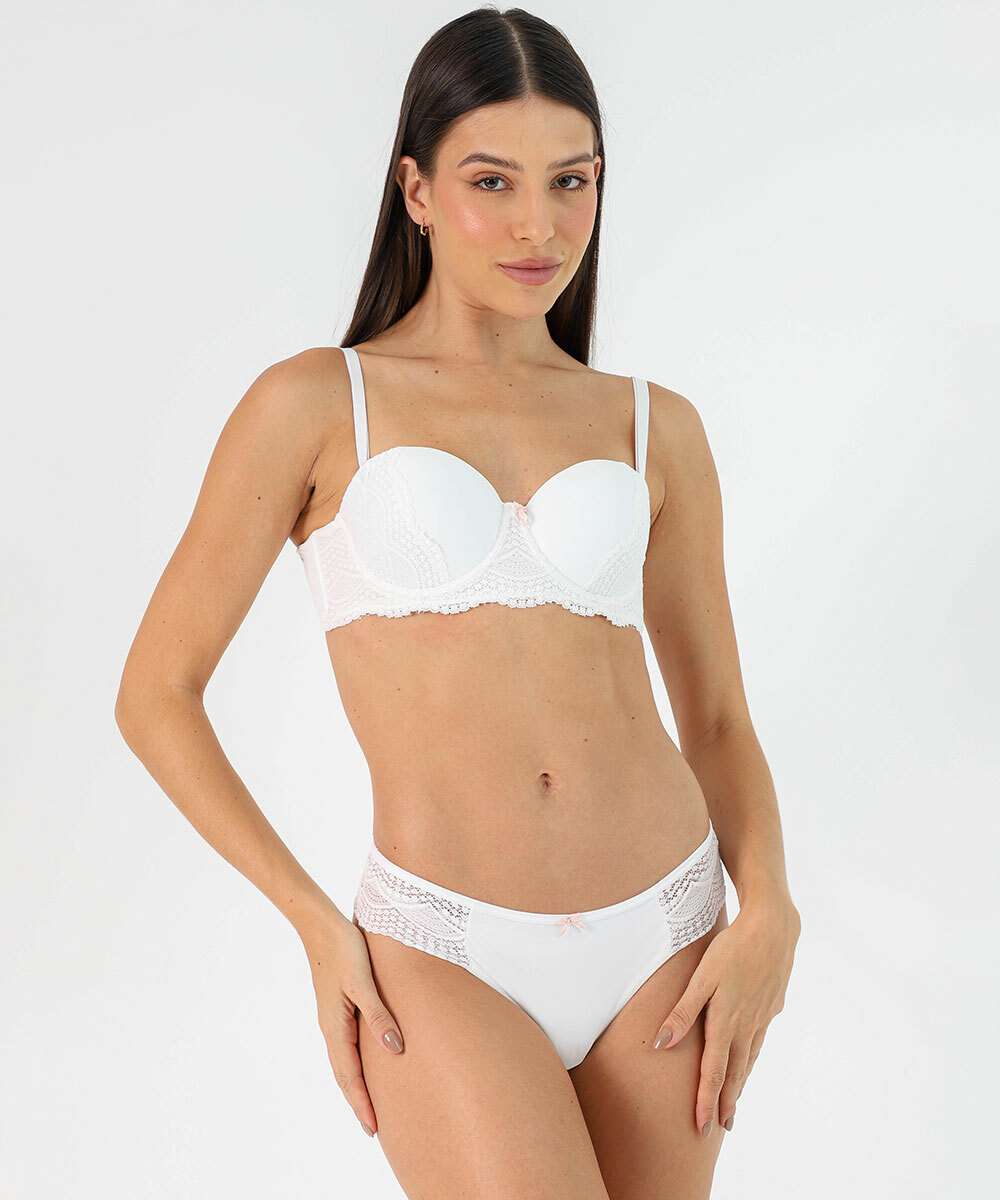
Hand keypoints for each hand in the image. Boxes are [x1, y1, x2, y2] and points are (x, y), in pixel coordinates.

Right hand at [300, 913, 404, 1138]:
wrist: (321, 925)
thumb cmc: (345, 949)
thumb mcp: (363, 982)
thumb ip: (379, 1014)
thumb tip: (395, 1048)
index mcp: (335, 1027)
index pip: (350, 1076)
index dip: (362, 1103)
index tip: (374, 1129)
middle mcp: (331, 1028)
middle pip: (344, 1075)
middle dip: (358, 1102)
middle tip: (374, 1129)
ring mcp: (333, 1018)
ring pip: (344, 1062)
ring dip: (356, 1085)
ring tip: (370, 1104)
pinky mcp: (338, 1007)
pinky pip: (347, 1045)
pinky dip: (356, 1064)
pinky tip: (367, 1062)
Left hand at [651, 898, 800, 1135]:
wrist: (775, 928)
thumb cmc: (731, 948)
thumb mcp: (701, 977)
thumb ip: (682, 1011)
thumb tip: (661, 1044)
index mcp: (726, 1021)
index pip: (713, 1071)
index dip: (706, 1101)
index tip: (703, 1128)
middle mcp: (747, 1025)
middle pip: (735, 1072)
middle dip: (726, 1101)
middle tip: (722, 1127)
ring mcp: (763, 1016)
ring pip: (750, 1058)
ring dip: (741, 1083)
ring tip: (735, 1103)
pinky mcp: (773, 1005)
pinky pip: (760, 1039)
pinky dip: (752, 1057)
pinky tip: (750, 1057)